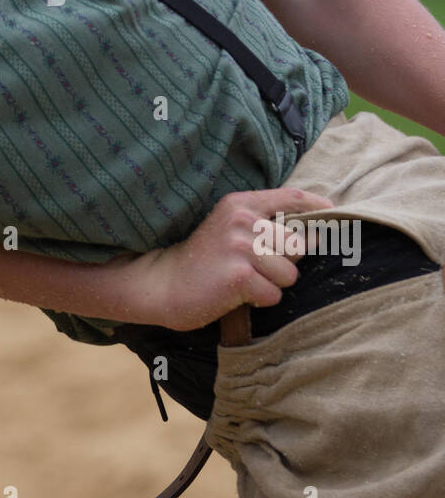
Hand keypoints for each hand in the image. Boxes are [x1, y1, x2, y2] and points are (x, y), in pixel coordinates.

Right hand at [130, 187, 334, 330]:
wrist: (164, 284)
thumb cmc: (205, 259)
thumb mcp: (231, 228)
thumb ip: (264, 223)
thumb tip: (314, 234)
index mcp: (241, 203)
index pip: (292, 197)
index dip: (318, 207)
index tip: (333, 213)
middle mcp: (242, 220)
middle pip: (297, 245)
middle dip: (285, 263)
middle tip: (255, 268)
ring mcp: (239, 246)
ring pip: (289, 273)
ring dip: (272, 284)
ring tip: (244, 281)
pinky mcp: (238, 275)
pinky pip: (273, 294)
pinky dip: (260, 300)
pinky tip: (237, 294)